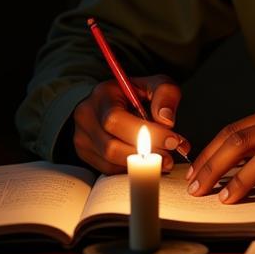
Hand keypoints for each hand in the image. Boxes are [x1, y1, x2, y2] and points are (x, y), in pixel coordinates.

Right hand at [72, 75, 191, 174]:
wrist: (112, 100)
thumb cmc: (136, 93)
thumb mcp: (155, 84)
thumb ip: (165, 94)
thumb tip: (166, 120)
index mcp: (102, 95)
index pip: (116, 120)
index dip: (146, 134)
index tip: (172, 140)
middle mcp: (86, 117)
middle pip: (111, 146)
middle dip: (144, 154)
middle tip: (170, 156)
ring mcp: (82, 137)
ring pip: (110, 162)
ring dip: (140, 165)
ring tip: (163, 160)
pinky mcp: (85, 154)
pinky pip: (108, 169)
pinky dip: (131, 169)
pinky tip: (146, 162)